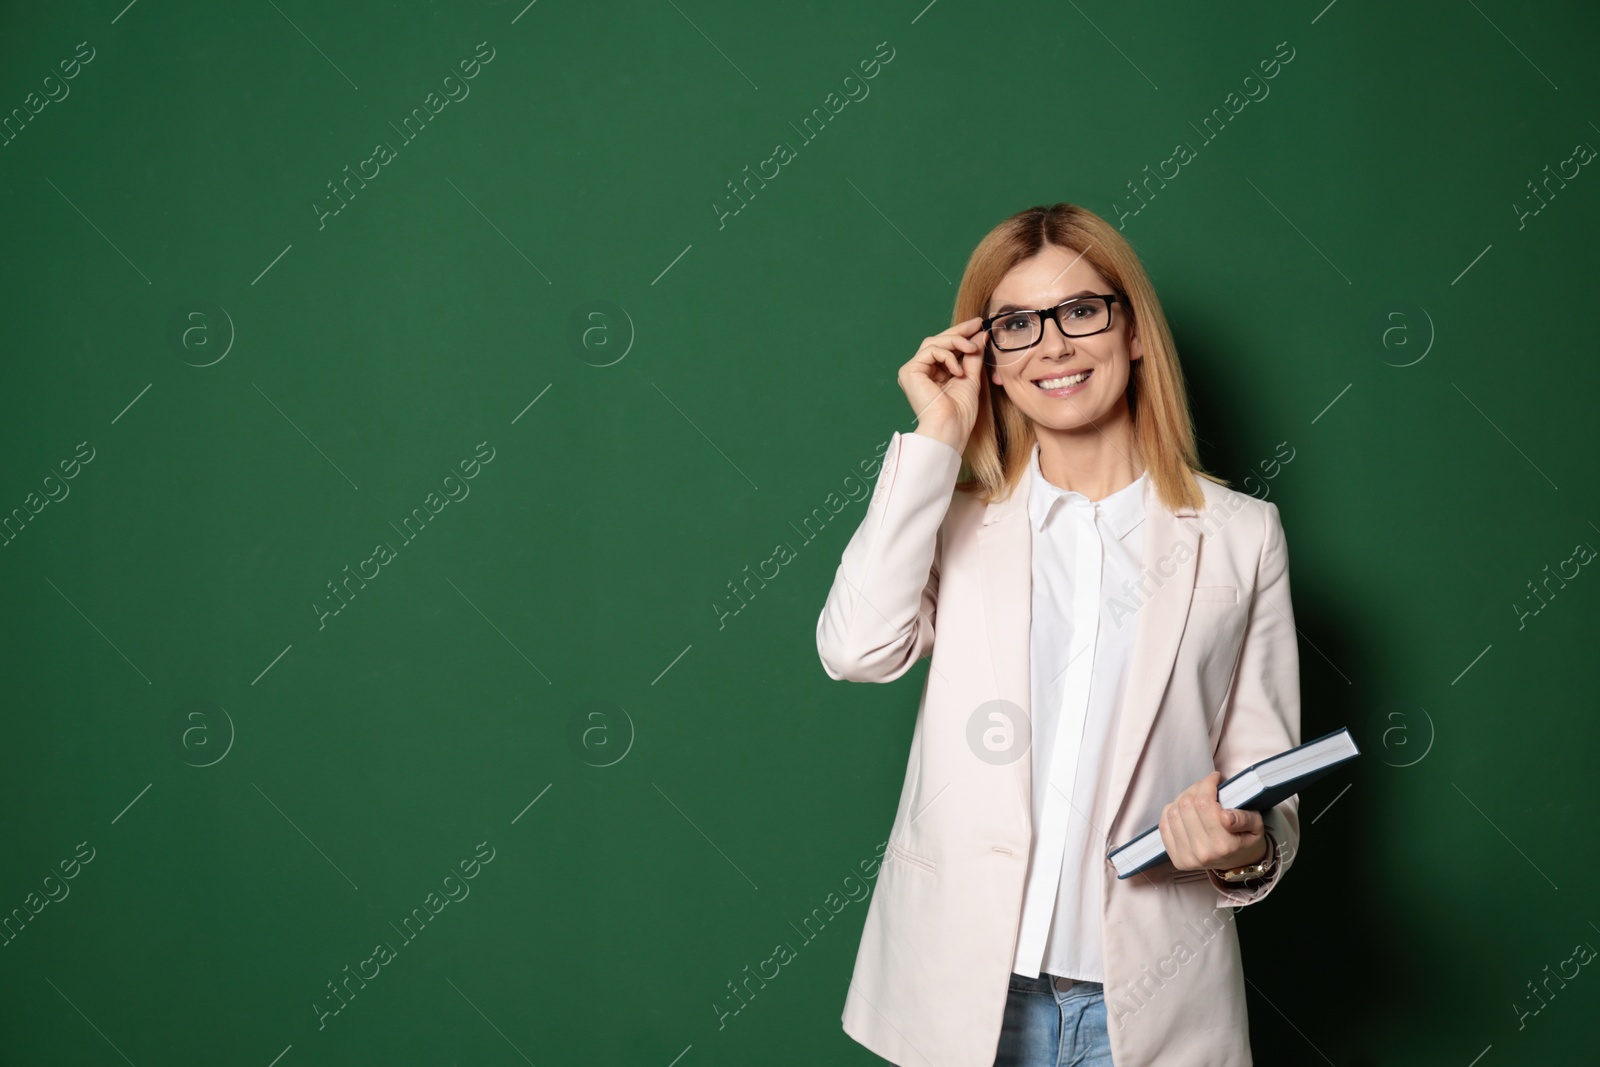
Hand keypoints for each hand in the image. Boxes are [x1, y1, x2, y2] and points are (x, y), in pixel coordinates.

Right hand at [897, 316, 987, 452]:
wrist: (950, 428)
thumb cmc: (960, 412)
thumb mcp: (971, 377)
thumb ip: (972, 356)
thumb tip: (980, 334)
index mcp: (932, 374)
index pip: (945, 347)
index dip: (961, 334)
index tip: (979, 325)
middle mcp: (920, 371)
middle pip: (937, 341)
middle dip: (959, 332)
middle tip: (977, 324)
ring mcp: (912, 371)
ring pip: (934, 343)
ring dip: (956, 342)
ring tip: (972, 349)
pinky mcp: (909, 371)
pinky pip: (930, 351)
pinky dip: (947, 356)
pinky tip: (958, 371)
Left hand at [1159, 771, 1268, 871]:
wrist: (1238, 864)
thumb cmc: (1246, 839)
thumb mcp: (1256, 826)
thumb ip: (1244, 819)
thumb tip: (1227, 816)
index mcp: (1224, 844)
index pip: (1204, 803)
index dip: (1207, 784)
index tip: (1215, 778)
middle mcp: (1203, 852)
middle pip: (1186, 805)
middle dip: (1195, 788)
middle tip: (1205, 786)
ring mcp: (1186, 856)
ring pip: (1173, 812)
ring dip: (1183, 797)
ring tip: (1195, 796)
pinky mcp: (1175, 858)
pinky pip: (1164, 825)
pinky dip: (1171, 810)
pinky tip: (1183, 808)